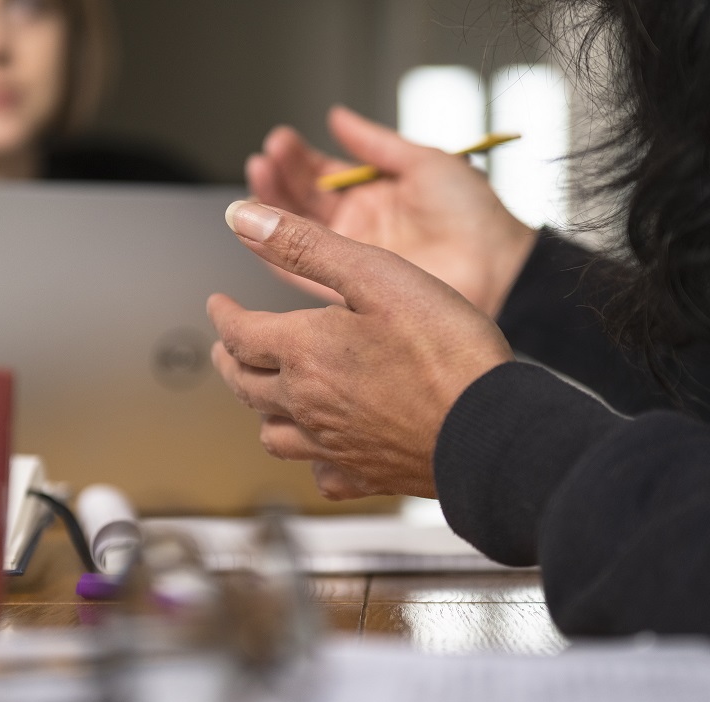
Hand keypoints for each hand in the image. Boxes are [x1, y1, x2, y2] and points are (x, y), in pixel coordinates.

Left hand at [208, 201, 515, 499]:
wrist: (490, 428)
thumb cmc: (445, 351)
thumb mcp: (375, 274)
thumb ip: (305, 245)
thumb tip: (246, 218)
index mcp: (304, 352)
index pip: (239, 333)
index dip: (223, 315)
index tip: (220, 305)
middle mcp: (308, 404)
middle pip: (245, 386)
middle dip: (229, 361)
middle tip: (227, 348)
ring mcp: (334, 445)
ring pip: (272, 434)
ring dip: (259, 410)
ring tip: (262, 395)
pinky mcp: (365, 475)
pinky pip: (320, 474)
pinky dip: (309, 459)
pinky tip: (320, 451)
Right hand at [246, 105, 537, 316]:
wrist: (498, 269)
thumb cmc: (475, 217)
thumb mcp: (424, 163)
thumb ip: (376, 144)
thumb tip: (338, 118)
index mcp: (374, 195)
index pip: (322, 173)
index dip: (299, 158)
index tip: (281, 140)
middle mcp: (358, 227)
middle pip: (303, 200)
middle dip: (279, 177)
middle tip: (265, 158)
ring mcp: (352, 259)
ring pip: (297, 231)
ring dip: (273, 206)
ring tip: (259, 178)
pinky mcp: (350, 292)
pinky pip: (302, 273)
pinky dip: (276, 252)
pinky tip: (259, 229)